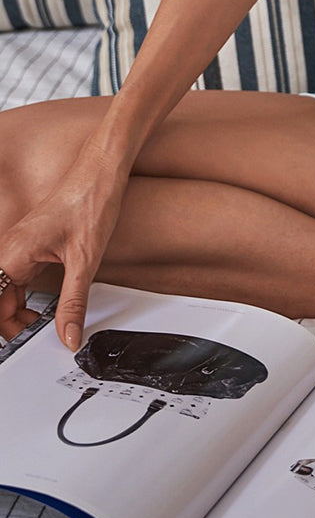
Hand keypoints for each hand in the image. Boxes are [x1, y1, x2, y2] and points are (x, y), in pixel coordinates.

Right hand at [0, 142, 127, 350]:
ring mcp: (18, 245)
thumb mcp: (84, 262)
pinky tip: (40, 307)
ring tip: (37, 328)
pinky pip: (17, 277)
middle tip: (30, 341)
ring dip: (15, 311)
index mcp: (13, 254)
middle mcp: (9, 249)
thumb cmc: (90, 202)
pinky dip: (23, 296)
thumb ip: (73, 304)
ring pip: (5, 289)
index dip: (4, 329)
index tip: (16, 344)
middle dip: (9, 324)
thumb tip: (68, 336)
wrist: (101, 172)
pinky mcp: (30, 243)